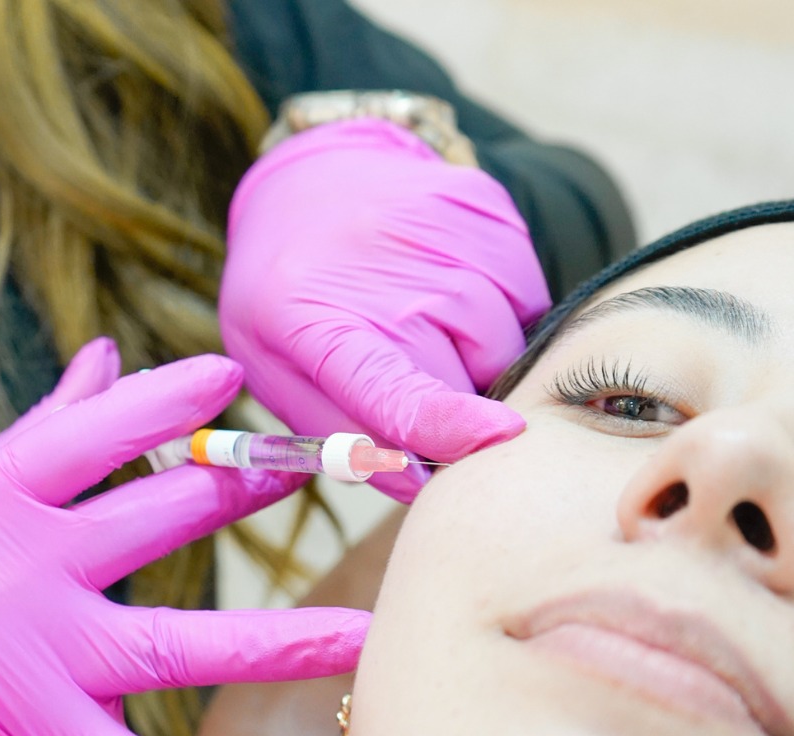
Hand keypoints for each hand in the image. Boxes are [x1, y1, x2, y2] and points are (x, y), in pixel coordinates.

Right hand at [0, 340, 369, 735]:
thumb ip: (40, 437)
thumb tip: (102, 359)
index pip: (90, 435)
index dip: (163, 403)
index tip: (227, 377)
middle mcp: (15, 572)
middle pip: (156, 523)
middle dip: (238, 497)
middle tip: (307, 477)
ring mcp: (30, 662)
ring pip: (176, 644)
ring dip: (279, 640)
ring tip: (360, 632)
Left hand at [221, 118, 551, 500]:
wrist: (313, 179)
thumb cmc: (290, 301)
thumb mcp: (281, 375)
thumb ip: (341, 436)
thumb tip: (418, 482)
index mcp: (314, 323)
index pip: (390, 386)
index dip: (444, 422)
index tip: (497, 440)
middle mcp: (383, 272)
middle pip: (468, 375)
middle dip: (457, 403)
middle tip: (415, 380)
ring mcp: (441, 231)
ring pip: (506, 341)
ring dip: (481, 361)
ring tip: (430, 333)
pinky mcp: (485, 206)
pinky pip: (527, 295)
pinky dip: (502, 315)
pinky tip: (454, 298)